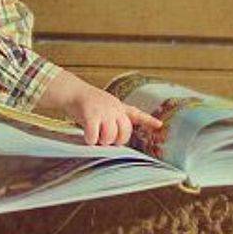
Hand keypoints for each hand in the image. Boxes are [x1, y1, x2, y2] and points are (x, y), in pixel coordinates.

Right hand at [37, 70, 163, 145]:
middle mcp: (114, 108)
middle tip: (105, 139)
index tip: (160, 125)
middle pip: (124, 133)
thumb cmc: (88, 104)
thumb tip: (116, 139)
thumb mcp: (106, 106)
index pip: (136, 114)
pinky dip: (90, 140)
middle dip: (115, 141)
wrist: (72, 91)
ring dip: (102, 141)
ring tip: (95, 136)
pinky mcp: (91, 115)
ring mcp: (104, 111)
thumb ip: (115, 118)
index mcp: (119, 107)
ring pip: (110, 137)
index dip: (148, 120)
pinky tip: (87, 137)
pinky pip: (94, 137)